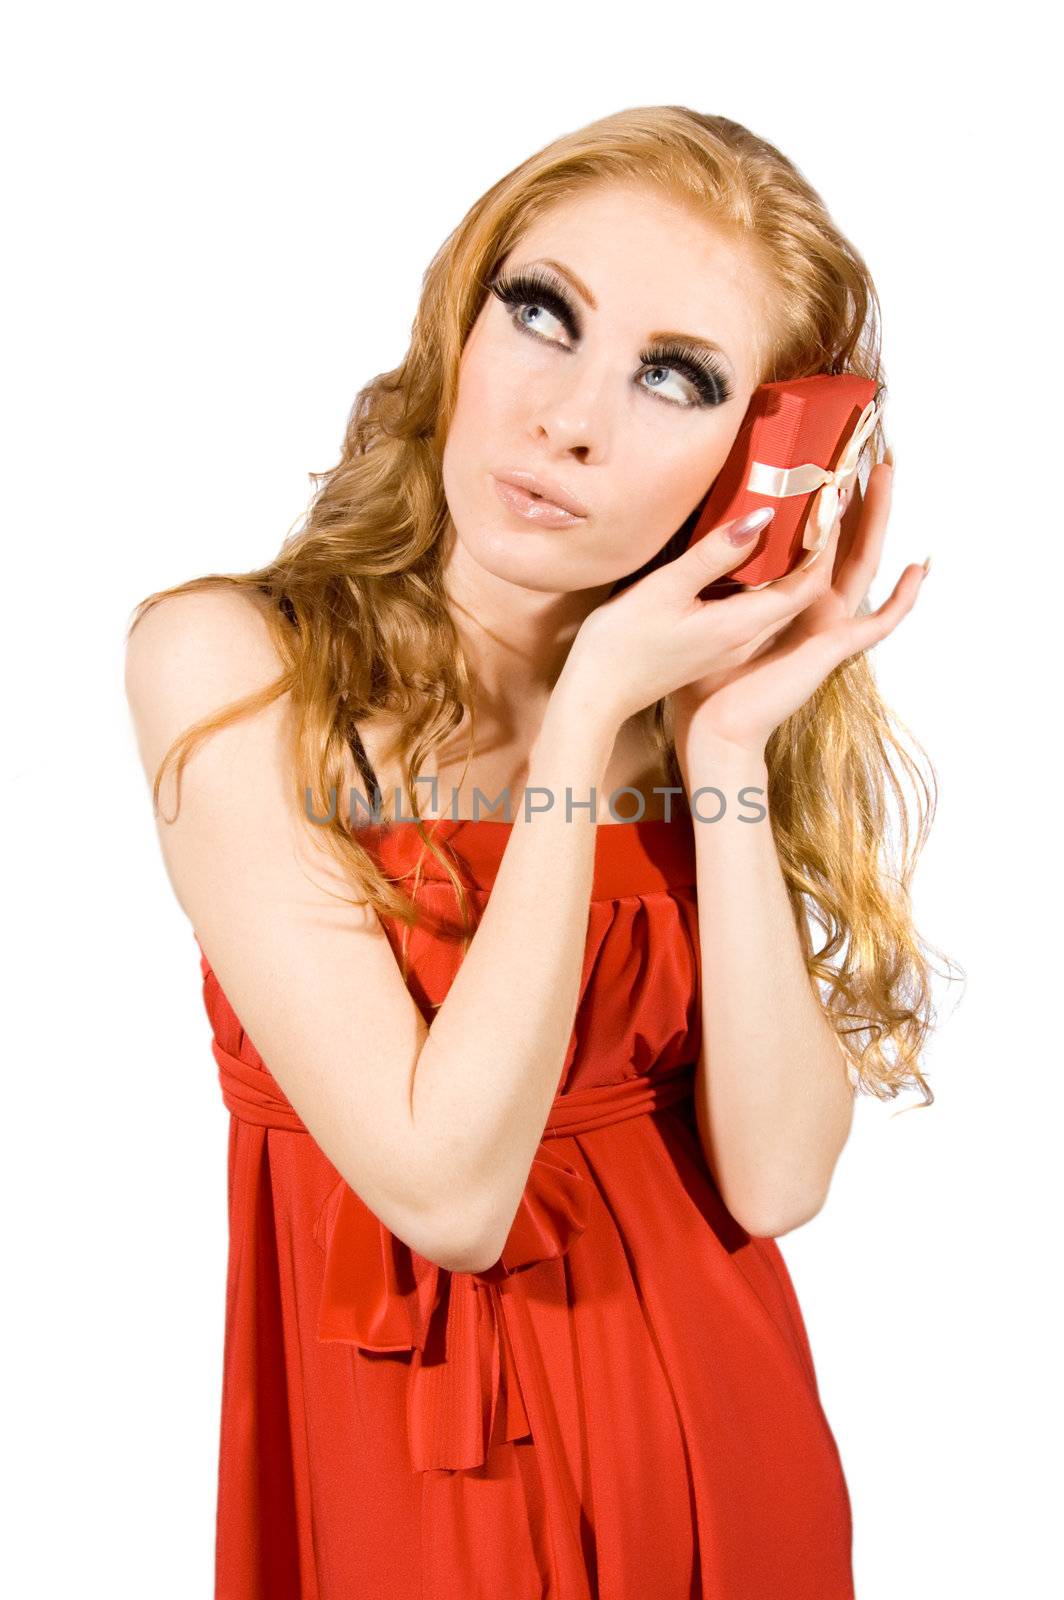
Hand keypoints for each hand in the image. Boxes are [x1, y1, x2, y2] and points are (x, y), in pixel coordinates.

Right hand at [565, 503, 834, 737]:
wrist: (596, 698)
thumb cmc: (621, 646)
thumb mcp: (665, 589)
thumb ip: (715, 553)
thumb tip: (763, 516)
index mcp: (742, 625)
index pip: (808, 581)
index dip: (824, 540)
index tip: (829, 497)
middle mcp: (746, 639)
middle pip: (801, 591)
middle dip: (816, 547)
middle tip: (819, 498)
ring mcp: (732, 647)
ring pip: (779, 600)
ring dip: (793, 562)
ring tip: (795, 517)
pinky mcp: (716, 648)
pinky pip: (757, 609)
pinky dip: (767, 579)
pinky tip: (754, 555)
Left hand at [667, 461, 926, 765]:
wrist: (710, 728)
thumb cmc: (697, 678)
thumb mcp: (697, 607)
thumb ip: (713, 566)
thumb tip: (714, 524)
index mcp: (777, 598)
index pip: (806, 539)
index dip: (818, 500)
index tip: (820, 455)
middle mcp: (806, 609)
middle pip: (841, 541)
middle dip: (856, 495)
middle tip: (866, 447)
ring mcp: (825, 629)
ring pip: (861, 564)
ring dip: (877, 519)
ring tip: (888, 474)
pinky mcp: (832, 650)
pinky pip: (877, 622)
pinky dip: (899, 598)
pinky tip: (917, 567)